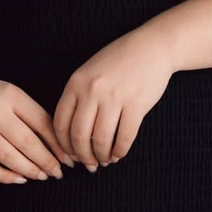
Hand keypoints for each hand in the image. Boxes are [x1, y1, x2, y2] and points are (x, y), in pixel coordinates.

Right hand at [0, 70, 73, 183]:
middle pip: (27, 142)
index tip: (68, 158)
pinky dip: (5, 176)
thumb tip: (58, 145)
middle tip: (57, 172)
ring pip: (8, 157)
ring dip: (29, 170)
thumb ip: (32, 114)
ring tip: (42, 176)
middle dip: (46, 161)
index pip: (41, 122)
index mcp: (10, 96)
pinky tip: (19, 179)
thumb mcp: (11, 95)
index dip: (57, 143)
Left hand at [52, 29, 172, 167]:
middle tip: (88, 164)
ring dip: (101, 156)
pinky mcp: (136, 105)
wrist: (151, 47)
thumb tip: (72, 135)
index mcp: (76, 82)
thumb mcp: (89, 72)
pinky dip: (120, 151)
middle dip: (82, 156)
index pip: (60, 122)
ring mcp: (114, 97)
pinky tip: (118, 154)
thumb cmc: (119, 61)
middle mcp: (92, 90)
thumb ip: (78, 96)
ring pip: (101, 139)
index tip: (70, 154)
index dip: (63, 145)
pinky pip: (124, 137)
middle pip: (79, 135)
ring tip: (104, 160)